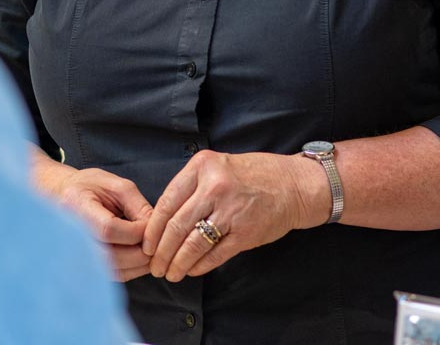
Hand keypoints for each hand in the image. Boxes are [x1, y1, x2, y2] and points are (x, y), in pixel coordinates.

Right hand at [35, 155, 153, 281]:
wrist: (64, 197)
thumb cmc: (91, 186)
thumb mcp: (117, 185)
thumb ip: (138, 206)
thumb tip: (155, 231)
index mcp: (76, 207)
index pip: (108, 229)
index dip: (135, 231)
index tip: (151, 224)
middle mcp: (71, 235)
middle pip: (111, 256)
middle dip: (141, 251)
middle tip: (157, 241)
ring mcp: (76, 255)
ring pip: (114, 271)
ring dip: (139, 264)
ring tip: (152, 249)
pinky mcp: (86, 267)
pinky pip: (113, 276)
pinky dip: (132, 270)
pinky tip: (141, 257)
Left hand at [142, 150, 324, 281]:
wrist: (292, 185)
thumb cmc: (251, 176)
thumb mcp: (216, 166)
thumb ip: (192, 187)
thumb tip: (162, 220)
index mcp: (202, 166)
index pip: (167, 200)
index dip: (153, 227)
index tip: (147, 243)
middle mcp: (214, 186)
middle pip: (176, 225)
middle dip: (161, 251)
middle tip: (154, 265)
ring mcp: (230, 210)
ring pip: (192, 243)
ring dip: (177, 263)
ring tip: (170, 273)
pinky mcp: (245, 233)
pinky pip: (214, 254)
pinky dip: (198, 266)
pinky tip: (190, 271)